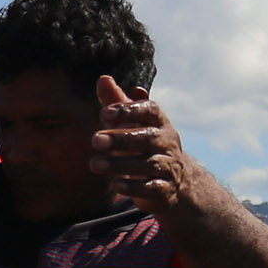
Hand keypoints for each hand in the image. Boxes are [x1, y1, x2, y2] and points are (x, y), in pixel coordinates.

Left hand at [91, 74, 197, 217]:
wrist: (173, 181)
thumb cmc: (144, 144)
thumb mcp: (132, 123)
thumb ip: (117, 103)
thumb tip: (103, 78)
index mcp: (160, 123)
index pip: (150, 110)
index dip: (129, 110)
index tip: (105, 114)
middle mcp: (167, 142)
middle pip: (147, 138)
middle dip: (121, 138)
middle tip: (95, 140)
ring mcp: (168, 167)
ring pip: (147, 164)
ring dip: (120, 164)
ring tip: (95, 163)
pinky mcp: (164, 189)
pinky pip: (151, 187)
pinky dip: (133, 186)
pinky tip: (115, 184)